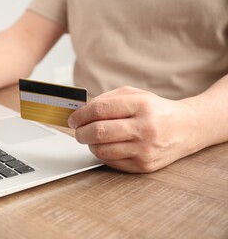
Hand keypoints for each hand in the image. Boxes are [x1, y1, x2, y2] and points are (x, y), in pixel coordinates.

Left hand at [68, 86, 199, 172]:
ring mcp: (145, 149)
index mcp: (142, 105)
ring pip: (102, 150)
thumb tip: (81, 111)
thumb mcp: (135, 94)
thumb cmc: (156, 110)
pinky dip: (102, 154)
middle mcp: (145, 128)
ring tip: (92, 138)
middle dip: (81, 132)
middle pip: (99, 132)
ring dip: (90, 144)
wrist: (186, 128)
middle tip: (78, 130)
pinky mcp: (144, 166)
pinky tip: (106, 146)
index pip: (100, 109)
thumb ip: (107, 99)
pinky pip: (111, 162)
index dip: (80, 114)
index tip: (73, 118)